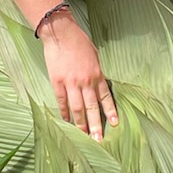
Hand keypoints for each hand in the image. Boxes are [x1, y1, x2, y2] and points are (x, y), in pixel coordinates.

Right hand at [40, 9, 116, 137]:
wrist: (61, 33)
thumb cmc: (79, 41)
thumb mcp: (94, 56)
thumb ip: (96, 72)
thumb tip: (98, 84)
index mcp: (97, 75)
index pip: (105, 98)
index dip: (110, 111)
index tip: (114, 124)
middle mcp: (85, 82)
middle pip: (92, 108)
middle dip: (95, 125)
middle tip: (98, 139)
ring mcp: (71, 83)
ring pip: (77, 108)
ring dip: (81, 123)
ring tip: (83, 135)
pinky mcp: (57, 82)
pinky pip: (62, 101)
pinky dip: (65, 113)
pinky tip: (67, 121)